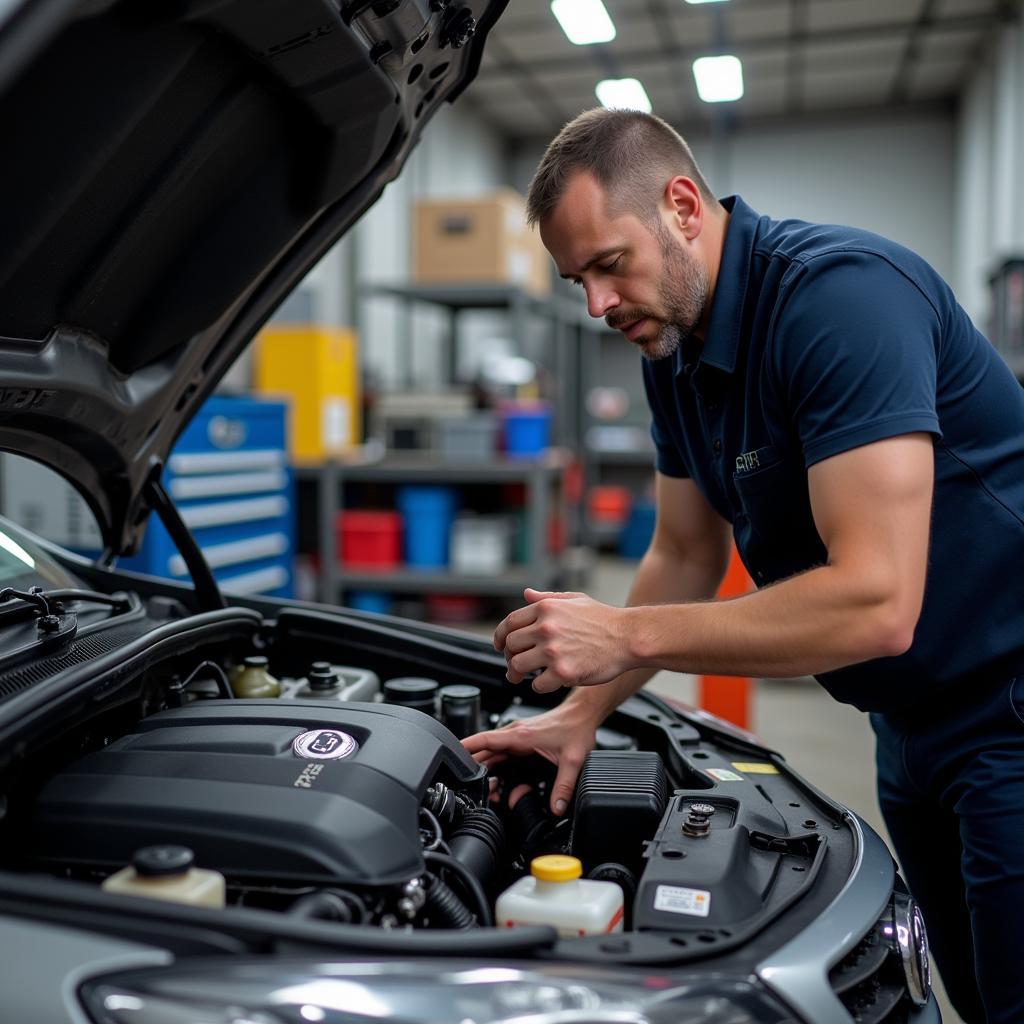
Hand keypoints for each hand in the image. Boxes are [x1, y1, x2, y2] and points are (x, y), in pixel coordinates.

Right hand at [462, 702, 598, 815]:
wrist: (582, 714)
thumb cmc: (575, 727)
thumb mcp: (573, 760)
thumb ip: (564, 786)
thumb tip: (556, 807)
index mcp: (521, 735)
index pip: (485, 739)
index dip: (466, 747)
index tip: (450, 754)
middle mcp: (515, 734)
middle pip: (484, 750)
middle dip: (475, 768)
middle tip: (474, 787)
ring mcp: (517, 736)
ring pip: (492, 752)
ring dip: (485, 768)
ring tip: (487, 788)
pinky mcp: (522, 740)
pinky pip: (501, 753)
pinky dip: (495, 765)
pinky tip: (497, 778)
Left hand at [493, 588, 633, 693]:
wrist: (629, 637)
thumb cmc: (604, 619)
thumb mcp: (574, 599)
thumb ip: (547, 598)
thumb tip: (526, 593)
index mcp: (546, 609)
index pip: (509, 623)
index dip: (500, 636)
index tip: (500, 646)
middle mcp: (546, 628)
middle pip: (510, 645)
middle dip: (508, 657)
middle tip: (514, 665)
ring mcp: (554, 651)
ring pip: (518, 666)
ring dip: (517, 674)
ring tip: (522, 677)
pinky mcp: (564, 672)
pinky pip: (538, 685)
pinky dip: (539, 686)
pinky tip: (546, 683)